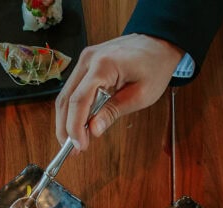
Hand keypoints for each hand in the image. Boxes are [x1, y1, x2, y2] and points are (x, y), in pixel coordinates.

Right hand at [55, 33, 182, 150]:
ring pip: (66, 94)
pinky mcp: (86, 63)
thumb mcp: (141, 95)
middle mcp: (88, 59)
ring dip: (66, 119)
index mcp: (103, 65)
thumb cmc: (155, 66)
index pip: (79, 100)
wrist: (158, 42)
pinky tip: (79, 124)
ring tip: (74, 141)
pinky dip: (74, 108)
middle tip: (71, 149)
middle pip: (66, 98)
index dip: (75, 127)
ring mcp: (85, 59)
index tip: (79, 146)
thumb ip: (114, 111)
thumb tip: (93, 130)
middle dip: (65, 127)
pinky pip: (74, 88)